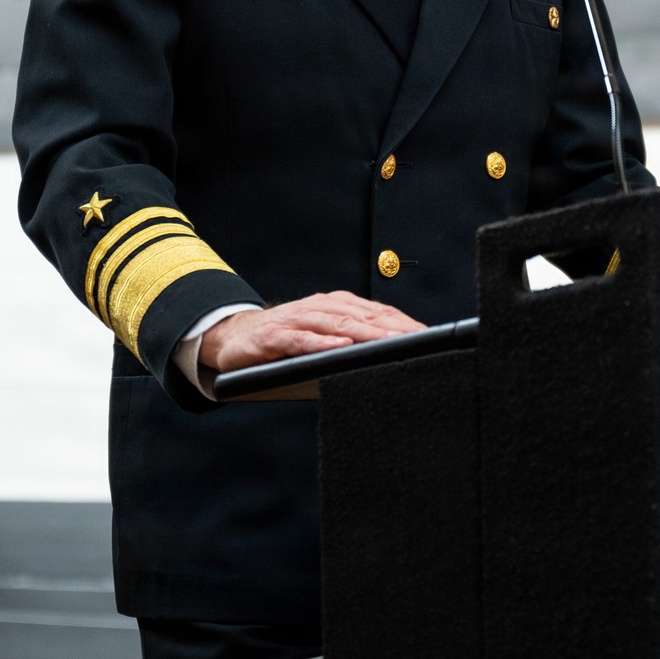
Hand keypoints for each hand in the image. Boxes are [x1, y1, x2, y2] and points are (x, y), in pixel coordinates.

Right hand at [198, 291, 424, 372]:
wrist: (234, 336)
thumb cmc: (284, 337)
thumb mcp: (321, 334)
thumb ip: (350, 338)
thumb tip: (385, 353)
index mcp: (334, 305)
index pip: (374, 311)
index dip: (400, 321)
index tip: (425, 334)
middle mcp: (319, 307)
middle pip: (361, 316)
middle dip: (390, 327)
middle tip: (416, 338)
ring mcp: (297, 319)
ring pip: (336, 325)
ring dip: (364, 332)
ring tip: (387, 340)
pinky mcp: (275, 336)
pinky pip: (301, 339)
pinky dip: (321, 342)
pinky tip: (339, 347)